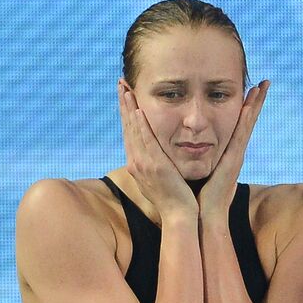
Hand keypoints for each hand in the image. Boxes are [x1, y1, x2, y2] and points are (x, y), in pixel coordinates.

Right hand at [119, 80, 197, 220]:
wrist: (180, 219)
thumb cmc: (177, 202)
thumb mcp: (164, 180)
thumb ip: (160, 166)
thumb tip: (160, 158)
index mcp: (139, 165)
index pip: (131, 133)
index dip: (127, 113)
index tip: (126, 95)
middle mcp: (136, 163)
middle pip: (128, 127)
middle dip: (124, 104)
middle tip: (121, 84)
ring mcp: (143, 165)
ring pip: (133, 130)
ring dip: (129, 108)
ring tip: (126, 88)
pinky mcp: (154, 167)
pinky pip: (145, 141)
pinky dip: (140, 124)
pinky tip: (139, 109)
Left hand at [199, 80, 268, 218]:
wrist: (202, 217)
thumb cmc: (195, 200)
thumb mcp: (193, 175)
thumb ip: (191, 163)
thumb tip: (181, 154)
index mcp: (224, 155)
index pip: (235, 127)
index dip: (243, 111)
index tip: (249, 92)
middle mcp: (233, 153)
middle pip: (246, 122)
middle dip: (255, 102)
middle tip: (264, 81)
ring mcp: (236, 155)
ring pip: (248, 123)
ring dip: (257, 103)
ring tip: (263, 85)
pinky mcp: (235, 159)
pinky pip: (243, 132)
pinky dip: (250, 116)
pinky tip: (253, 100)